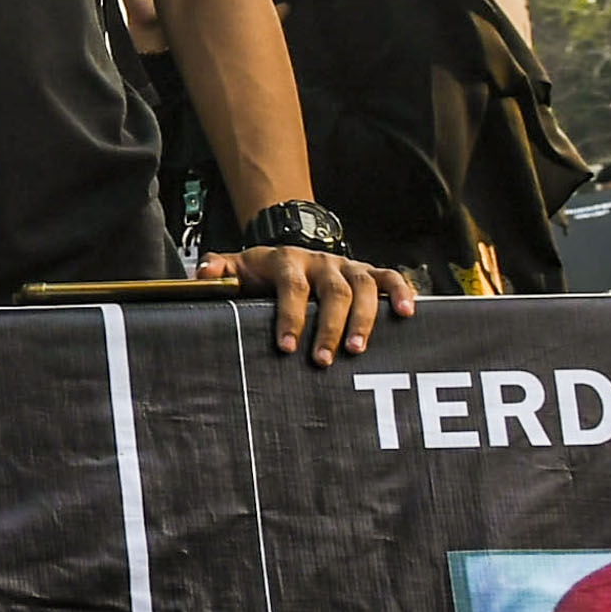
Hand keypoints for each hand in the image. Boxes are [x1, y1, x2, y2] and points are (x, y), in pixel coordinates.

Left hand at [203, 245, 413, 363]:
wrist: (288, 251)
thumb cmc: (261, 273)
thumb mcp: (235, 268)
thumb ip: (217, 269)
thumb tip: (203, 275)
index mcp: (285, 260)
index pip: (291, 287)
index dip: (290, 316)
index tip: (286, 346)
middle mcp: (320, 261)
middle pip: (332, 291)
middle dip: (328, 327)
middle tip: (322, 360)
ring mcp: (347, 266)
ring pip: (364, 286)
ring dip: (364, 319)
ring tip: (357, 350)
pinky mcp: (368, 272)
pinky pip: (390, 277)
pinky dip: (402, 293)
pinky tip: (407, 315)